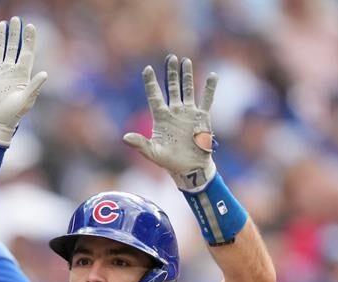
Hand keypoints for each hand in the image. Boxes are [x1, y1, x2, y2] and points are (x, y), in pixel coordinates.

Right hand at [0, 17, 47, 145]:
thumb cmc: (12, 114)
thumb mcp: (25, 101)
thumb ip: (34, 87)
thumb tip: (45, 74)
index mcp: (21, 74)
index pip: (27, 52)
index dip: (29, 39)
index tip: (30, 26)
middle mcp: (9, 70)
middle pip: (13, 47)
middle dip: (15, 33)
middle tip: (16, 19)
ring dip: (1, 37)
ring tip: (3, 24)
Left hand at [122, 54, 217, 189]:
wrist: (189, 167)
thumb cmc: (169, 161)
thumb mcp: (152, 153)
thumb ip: (140, 144)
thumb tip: (125, 137)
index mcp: (160, 118)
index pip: (154, 96)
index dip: (150, 83)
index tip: (147, 69)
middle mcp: (174, 112)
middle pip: (172, 88)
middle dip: (171, 73)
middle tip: (170, 57)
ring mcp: (188, 113)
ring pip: (187, 90)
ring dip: (187, 76)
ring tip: (185, 61)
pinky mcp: (202, 117)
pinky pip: (207, 100)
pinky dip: (209, 88)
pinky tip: (212, 76)